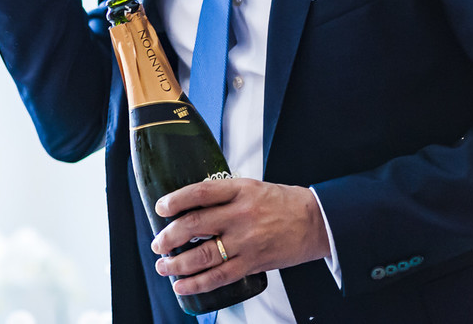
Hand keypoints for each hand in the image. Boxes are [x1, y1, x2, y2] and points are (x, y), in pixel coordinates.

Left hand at [150, 178, 330, 295]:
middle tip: (157, 243)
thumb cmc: (281, 203)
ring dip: (177, 263)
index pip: (200, 192)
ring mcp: (247, 241)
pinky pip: (220, 277)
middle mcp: (241, 215)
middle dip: (169, 236)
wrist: (315, 222)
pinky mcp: (253, 263)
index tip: (160, 208)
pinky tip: (182, 285)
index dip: (176, 200)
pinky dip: (197, 283)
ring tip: (163, 266)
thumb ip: (223, 195)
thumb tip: (190, 205)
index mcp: (239, 190)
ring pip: (203, 255)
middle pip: (195, 224)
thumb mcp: (250, 187)